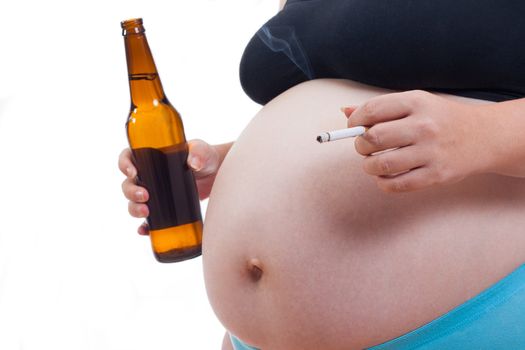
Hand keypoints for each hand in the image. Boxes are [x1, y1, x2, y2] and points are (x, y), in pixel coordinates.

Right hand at [118, 139, 222, 234]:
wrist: (218, 175)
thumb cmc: (206, 158)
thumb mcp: (203, 151)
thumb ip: (199, 152)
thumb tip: (194, 163)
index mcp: (152, 156)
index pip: (129, 157)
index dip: (124, 164)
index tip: (132, 172)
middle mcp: (149, 175)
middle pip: (129, 184)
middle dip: (131, 192)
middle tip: (145, 197)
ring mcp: (156, 194)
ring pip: (134, 202)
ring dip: (134, 209)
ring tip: (146, 213)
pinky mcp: (164, 209)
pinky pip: (148, 221)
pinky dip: (144, 227)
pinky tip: (145, 231)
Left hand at [345, 90, 491, 192]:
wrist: (483, 136)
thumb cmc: (439, 119)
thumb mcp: (415, 103)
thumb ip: (381, 108)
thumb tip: (345, 111)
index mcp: (416, 102)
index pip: (371, 111)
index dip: (354, 121)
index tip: (353, 127)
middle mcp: (424, 126)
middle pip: (372, 138)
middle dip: (360, 145)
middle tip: (364, 147)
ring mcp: (431, 152)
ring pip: (381, 164)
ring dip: (368, 166)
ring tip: (373, 163)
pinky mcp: (436, 175)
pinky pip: (395, 185)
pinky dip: (382, 183)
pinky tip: (384, 176)